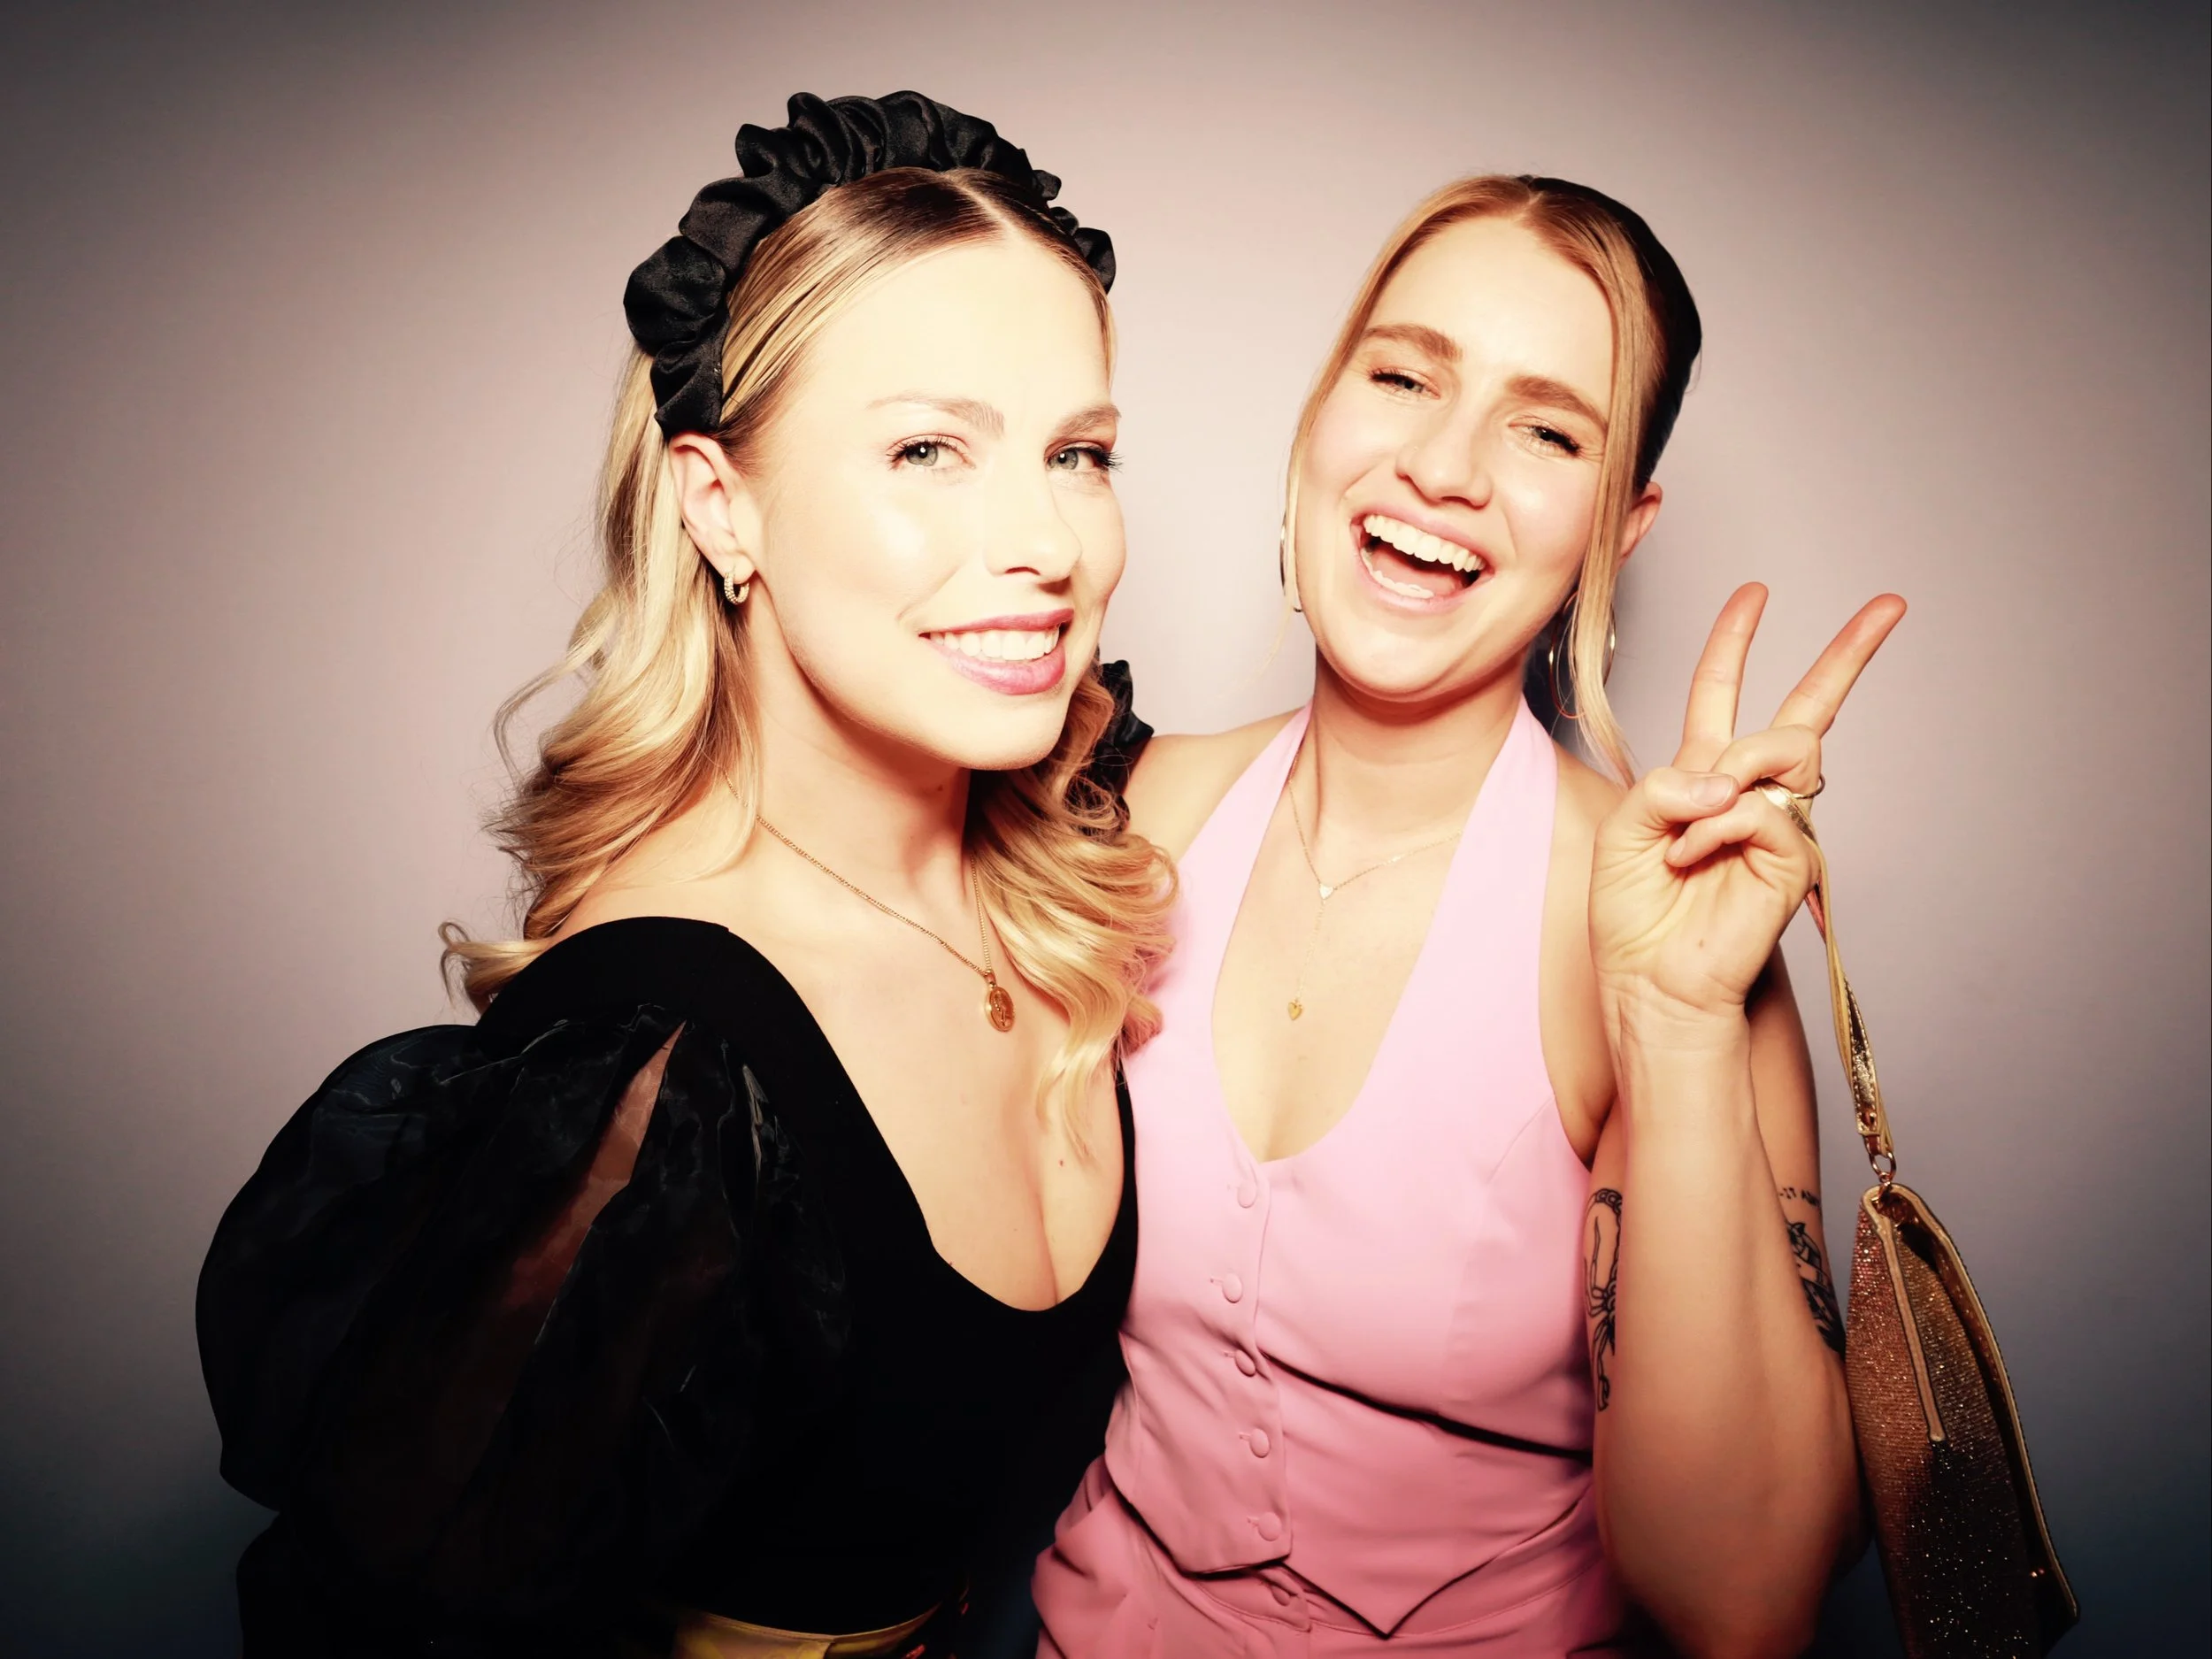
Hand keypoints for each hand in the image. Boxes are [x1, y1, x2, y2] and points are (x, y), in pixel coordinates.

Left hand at [1590, 584, 1905, 1031]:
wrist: (1650, 981)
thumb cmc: (1633, 912)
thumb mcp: (1623, 827)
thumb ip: (1666, 782)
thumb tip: (1729, 774)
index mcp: (1700, 774)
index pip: (1721, 694)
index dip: (1735, 642)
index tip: (1755, 592)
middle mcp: (1746, 793)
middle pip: (1804, 712)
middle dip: (1848, 655)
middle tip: (1890, 606)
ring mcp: (1777, 824)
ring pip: (1786, 749)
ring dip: (1734, 767)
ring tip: (1692, 822)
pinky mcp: (1794, 859)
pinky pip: (1758, 811)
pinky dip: (1713, 829)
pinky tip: (1690, 858)